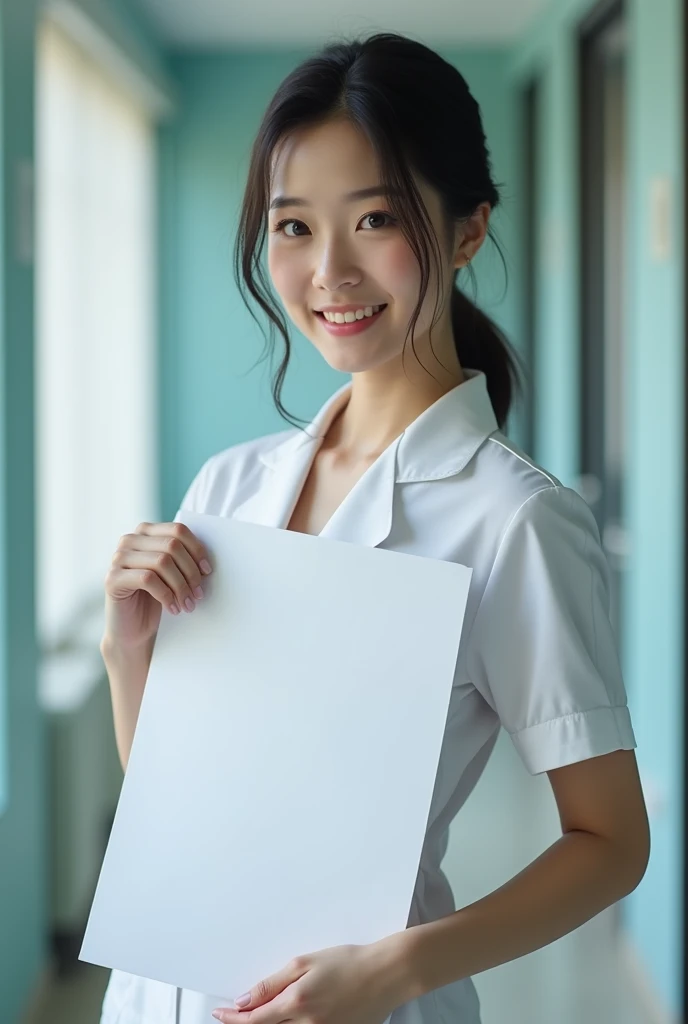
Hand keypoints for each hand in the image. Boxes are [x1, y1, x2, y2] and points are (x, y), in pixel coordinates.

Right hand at [103, 521, 212, 648]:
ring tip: (188, 604)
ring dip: (181, 586)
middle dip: (190, 571)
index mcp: (145, 532)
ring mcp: (118, 558)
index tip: (207, 571)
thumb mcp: (172, 574)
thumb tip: (207, 560)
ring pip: (162, 562)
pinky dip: (166, 595)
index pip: (178, 530)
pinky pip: (148, 579)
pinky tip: (173, 608)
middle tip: (198, 594)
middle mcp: (129, 540)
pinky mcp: (112, 579)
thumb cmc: (157, 599)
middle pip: (172, 546)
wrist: (133, 631)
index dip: (197, 550)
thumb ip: (183, 558)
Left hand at [211, 938, 411, 1023]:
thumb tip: (245, 999)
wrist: (385, 974)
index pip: (253, 1020)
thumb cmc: (349, 962)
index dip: (232, 1018)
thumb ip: (272, 983)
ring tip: (257, 1016)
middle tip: (232, 1015)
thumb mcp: (304, 963)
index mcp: (296, 1004)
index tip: (220, 1013)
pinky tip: (284, 1020)